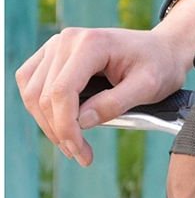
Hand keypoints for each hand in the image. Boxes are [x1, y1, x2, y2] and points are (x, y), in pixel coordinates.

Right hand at [15, 0, 194, 166]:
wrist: (161, 49)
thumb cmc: (159, 67)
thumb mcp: (147, 88)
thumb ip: (115, 103)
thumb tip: (83, 121)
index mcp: (90, 45)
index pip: (62, 92)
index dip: (66, 127)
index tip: (81, 153)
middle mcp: (66, 41)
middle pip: (43, 95)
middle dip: (59, 132)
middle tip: (81, 156)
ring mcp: (57, 45)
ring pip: (32, 91)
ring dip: (47, 123)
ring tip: (72, 146)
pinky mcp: (53, 54)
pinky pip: (31, 82)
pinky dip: (41, 108)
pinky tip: (61, 126)